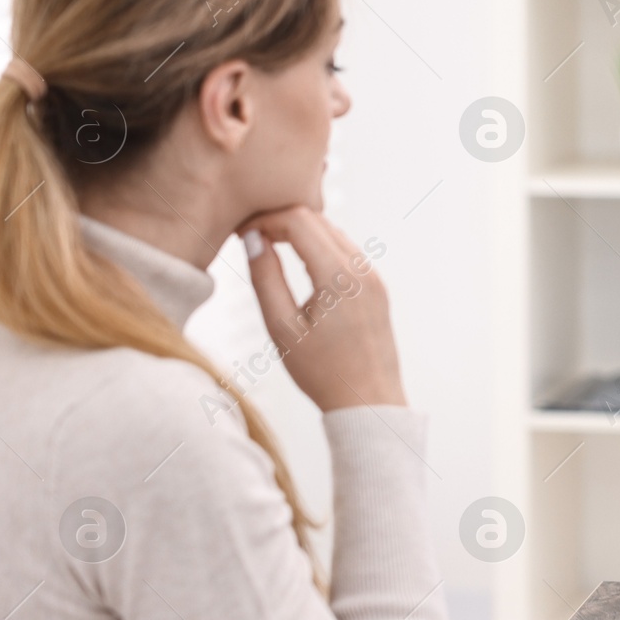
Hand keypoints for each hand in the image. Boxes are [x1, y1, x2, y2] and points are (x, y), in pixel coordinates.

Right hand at [239, 206, 405, 411]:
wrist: (369, 401)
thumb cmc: (322, 371)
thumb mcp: (282, 326)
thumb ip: (265, 277)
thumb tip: (252, 238)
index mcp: (339, 275)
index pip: (298, 220)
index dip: (265, 218)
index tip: (241, 232)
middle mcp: (362, 268)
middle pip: (317, 219)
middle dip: (281, 220)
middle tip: (250, 236)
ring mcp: (374, 277)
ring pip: (333, 233)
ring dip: (301, 232)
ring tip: (270, 247)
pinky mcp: (378, 287)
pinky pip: (347, 253)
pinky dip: (321, 248)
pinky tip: (300, 264)